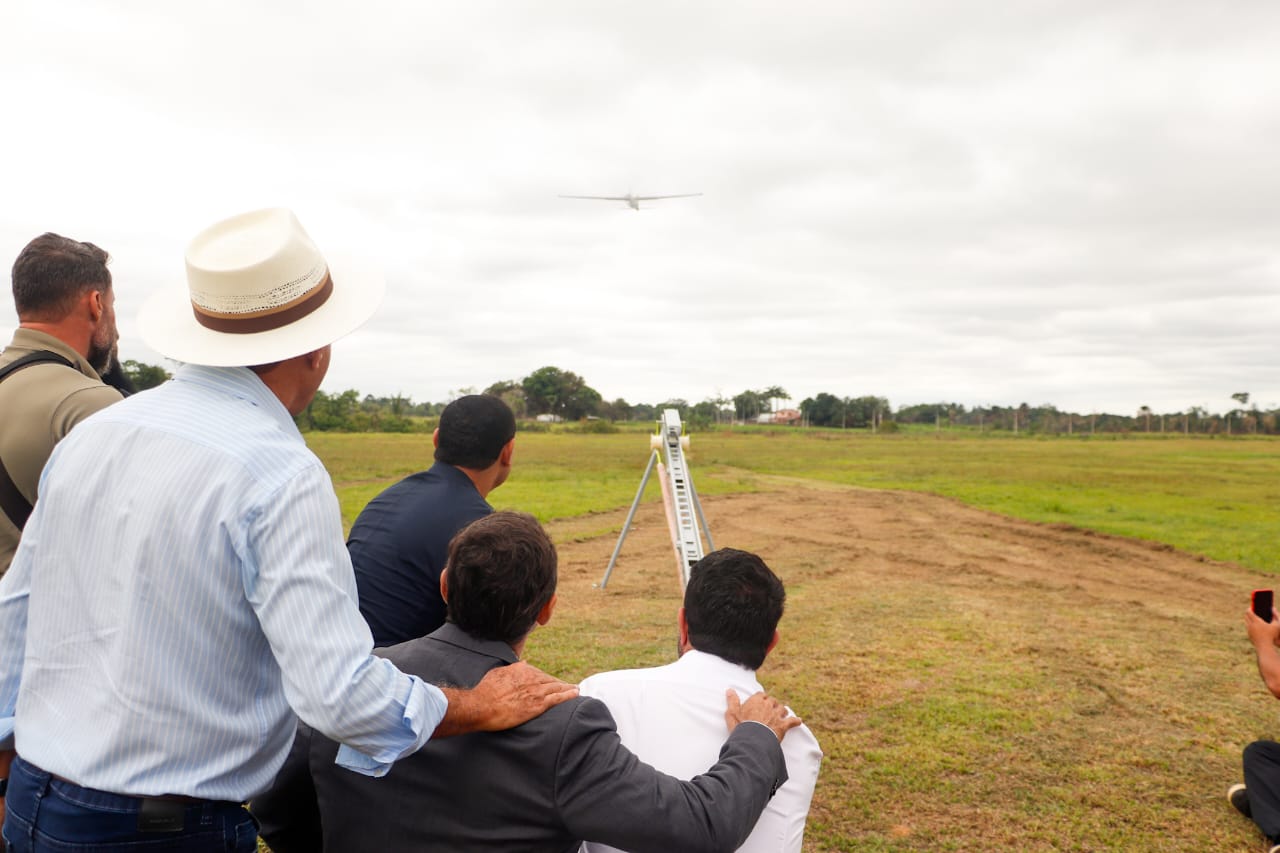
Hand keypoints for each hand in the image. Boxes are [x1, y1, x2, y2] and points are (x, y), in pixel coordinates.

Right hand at [435, 662, 576, 736]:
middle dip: (560, 683)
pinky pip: (558, 698)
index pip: (539, 673)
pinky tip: (575, 694)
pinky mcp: (538, 704)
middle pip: (550, 680)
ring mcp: (536, 690)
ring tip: (575, 689)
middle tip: (568, 686)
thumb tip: (523, 663)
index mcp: (521, 670)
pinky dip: (568, 695)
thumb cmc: (485, 691)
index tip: (552, 682)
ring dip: (567, 688)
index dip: (547, 679)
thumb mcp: (498, 673)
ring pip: (557, 687)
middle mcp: (531, 677)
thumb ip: (512, 668)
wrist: (481, 705)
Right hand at [725, 690, 802, 741]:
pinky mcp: (783, 725)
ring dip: (782, 711)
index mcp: (756, 701)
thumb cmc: (741, 727)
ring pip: (783, 709)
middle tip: (771, 709)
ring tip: (782, 714)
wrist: (752, 741)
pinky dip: (795, 721)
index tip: (760, 702)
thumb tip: (730, 690)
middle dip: (772, 704)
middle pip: (773, 701)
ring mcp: (777, 715)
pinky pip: (792, 721)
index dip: (761, 698)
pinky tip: (798, 721)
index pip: (761, 695)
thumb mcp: (732, 714)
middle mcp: (768, 705)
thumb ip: (732, 701)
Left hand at [1245, 607, 1279, 649]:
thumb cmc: (1272, 635)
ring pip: (1246, 622)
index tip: (1253, 606)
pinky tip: (1255, 626)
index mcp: (1255, 621)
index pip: (1249, 611)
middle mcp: (1250, 625)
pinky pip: (1248, 628)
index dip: (1250, 608)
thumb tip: (1273, 609)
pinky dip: (1250, 625)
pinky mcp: (1249, 635)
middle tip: (1253, 611)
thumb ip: (1275, 616)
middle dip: (1248, 613)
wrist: (1265, 647)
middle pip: (1246, 616)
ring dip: (1248, 619)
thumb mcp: (1276, 625)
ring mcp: (1249, 630)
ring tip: (1254, 618)